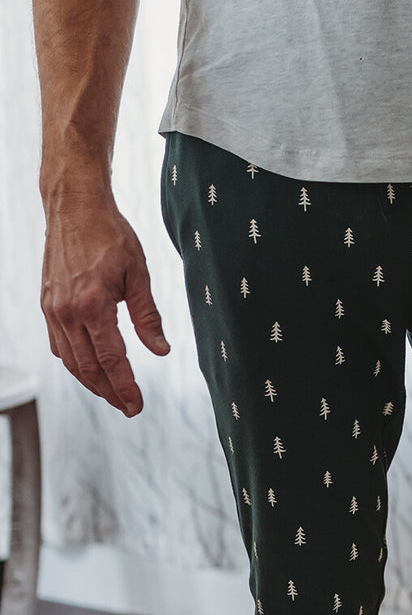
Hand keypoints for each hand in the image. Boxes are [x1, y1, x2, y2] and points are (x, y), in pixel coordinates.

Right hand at [40, 191, 170, 415]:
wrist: (74, 207)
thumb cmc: (110, 235)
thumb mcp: (138, 273)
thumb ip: (148, 316)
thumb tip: (161, 350)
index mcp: (92, 305)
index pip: (111, 359)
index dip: (125, 386)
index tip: (137, 406)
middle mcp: (67, 312)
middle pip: (88, 367)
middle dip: (110, 392)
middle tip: (128, 408)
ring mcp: (53, 309)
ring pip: (70, 361)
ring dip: (92, 382)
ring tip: (113, 394)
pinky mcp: (47, 305)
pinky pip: (59, 345)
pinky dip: (75, 363)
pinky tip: (90, 368)